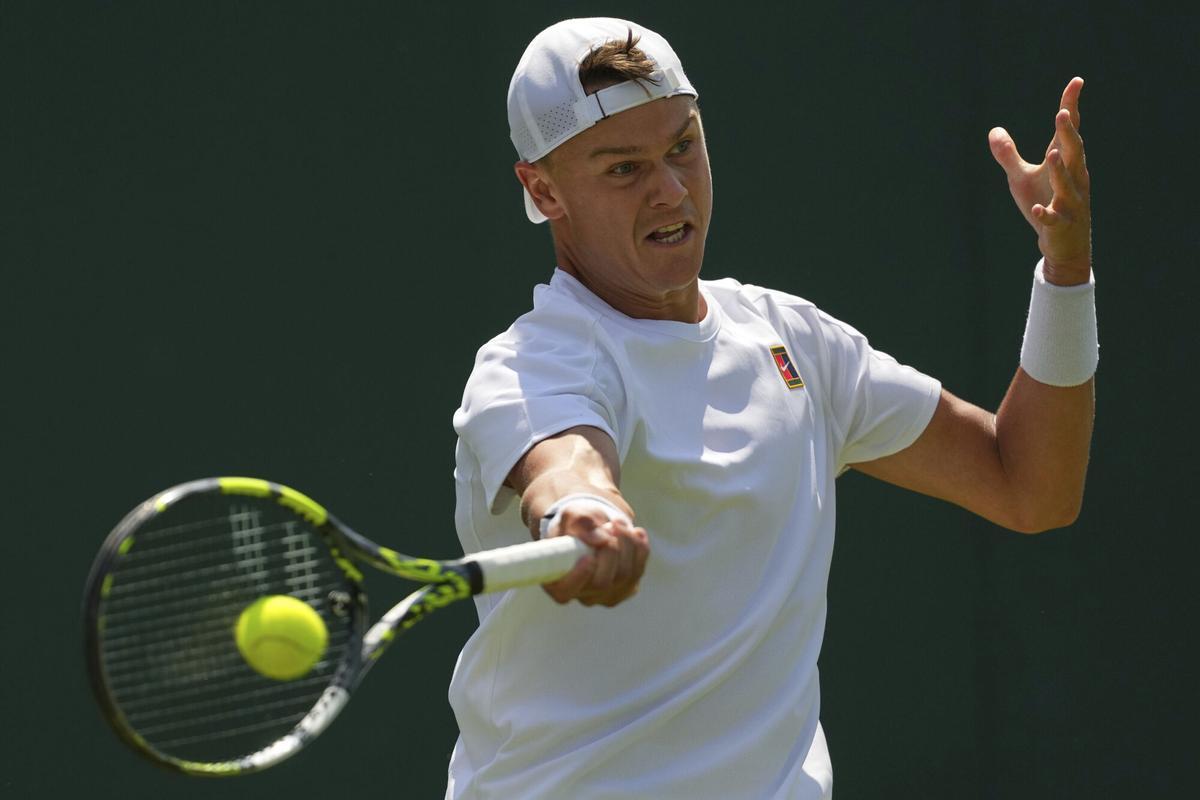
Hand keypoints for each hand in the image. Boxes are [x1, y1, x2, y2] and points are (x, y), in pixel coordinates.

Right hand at [541, 505, 648, 606]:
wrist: (592, 528)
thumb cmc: (575, 524)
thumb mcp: (573, 515)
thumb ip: (581, 522)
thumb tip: (599, 538)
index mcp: (557, 581)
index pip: (565, 592)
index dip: (577, 578)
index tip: (587, 557)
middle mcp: (581, 594)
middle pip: (602, 582)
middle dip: (610, 550)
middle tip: (610, 525)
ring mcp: (605, 595)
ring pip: (625, 576)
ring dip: (627, 545)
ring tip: (618, 523)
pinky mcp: (626, 589)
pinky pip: (639, 572)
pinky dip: (640, 549)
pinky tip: (635, 533)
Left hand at [988, 77, 1091, 284]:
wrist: (1064, 243)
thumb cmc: (1045, 202)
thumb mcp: (1021, 178)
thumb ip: (1008, 155)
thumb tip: (993, 130)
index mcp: (1065, 162)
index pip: (1068, 131)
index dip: (1071, 107)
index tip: (1076, 81)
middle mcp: (1073, 178)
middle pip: (1074, 152)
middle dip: (1068, 134)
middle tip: (1062, 113)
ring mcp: (1070, 202)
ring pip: (1067, 184)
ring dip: (1060, 170)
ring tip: (1053, 153)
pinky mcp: (1061, 224)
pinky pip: (1054, 218)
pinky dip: (1046, 213)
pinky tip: (1039, 209)